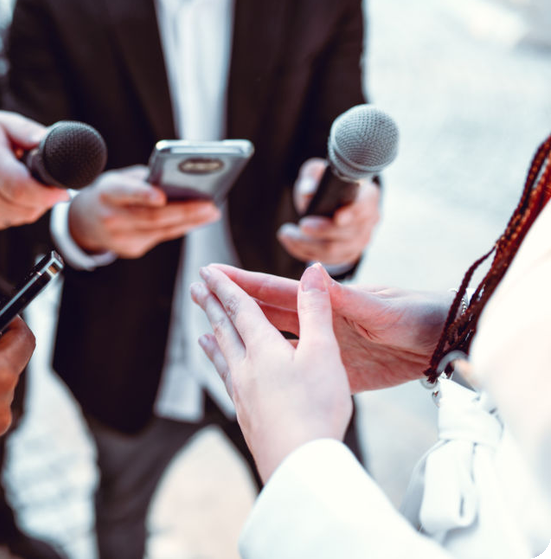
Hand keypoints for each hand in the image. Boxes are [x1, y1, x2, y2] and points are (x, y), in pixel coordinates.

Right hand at [0, 107, 68, 229]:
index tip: (63, 192)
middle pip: (24, 208)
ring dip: (30, 206)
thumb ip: (30, 134)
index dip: (47, 195)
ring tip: (23, 183)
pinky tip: (9, 193)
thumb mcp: (3, 123)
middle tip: (45, 182)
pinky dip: (16, 210)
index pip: (21, 189)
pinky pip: (7, 221)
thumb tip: (55, 144)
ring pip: (19, 218)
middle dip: (43, 199)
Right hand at [67, 165, 220, 257]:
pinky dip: (180, 228)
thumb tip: (180, 182)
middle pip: (152, 217)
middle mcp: (111, 217)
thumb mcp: (119, 178)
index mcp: (107, 192)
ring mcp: (120, 238)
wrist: (84, 220)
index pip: (125, 192)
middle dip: (184, 211)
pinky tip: (196, 221)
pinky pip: (161, 237)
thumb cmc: (109, 193)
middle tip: (209, 205)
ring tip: (211, 212)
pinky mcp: (131, 250)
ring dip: (190, 221)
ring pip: (161, 230)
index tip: (162, 196)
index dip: (143, 195)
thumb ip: (144, 180)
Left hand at [190, 263, 352, 481]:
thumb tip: (313, 270)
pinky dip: (222, 373)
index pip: (239, 308)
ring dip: (212, 340)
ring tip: (200, 333)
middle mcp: (246, 368)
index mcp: (264, 348)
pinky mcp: (248, 417)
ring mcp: (243, 395)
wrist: (299, 463)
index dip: (224, 286)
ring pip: (223, 359)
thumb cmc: (317, 407)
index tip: (207, 271)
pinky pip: (229, 385)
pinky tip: (226, 378)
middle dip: (211, 306)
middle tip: (195, 288)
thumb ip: (316, 310)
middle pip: (224, 330)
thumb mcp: (324, 352)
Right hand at [207, 264, 452, 391]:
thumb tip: (313, 273)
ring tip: (213, 327)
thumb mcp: (383, 307)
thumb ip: (346, 296)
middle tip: (198, 292)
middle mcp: (319, 321)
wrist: (448, 343)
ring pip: (276, 340)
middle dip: (231, 302)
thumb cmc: (420, 315)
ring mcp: (326, 347)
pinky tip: (255, 371)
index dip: (243, 282)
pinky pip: (297, 370)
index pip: (275, 291)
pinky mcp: (337, 372)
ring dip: (245, 334)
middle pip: (266, 312)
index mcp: (327, 301)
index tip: (213, 273)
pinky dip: (273, 368)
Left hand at [277, 158, 380, 265]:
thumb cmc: (325, 185)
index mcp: (367, 195)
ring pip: (335, 250)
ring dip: (307, 244)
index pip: (366, 205)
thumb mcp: (316, 173)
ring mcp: (360, 240)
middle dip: (322, 231)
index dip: (354, 212)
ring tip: (286, 233)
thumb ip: (312, 176)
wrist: (329, 202)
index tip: (338, 217)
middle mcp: (369, 220)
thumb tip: (308, 192)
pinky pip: (326, 260)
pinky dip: (305, 252)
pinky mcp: (348, 254)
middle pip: (348, 233)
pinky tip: (290, 242)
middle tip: (302, 225)